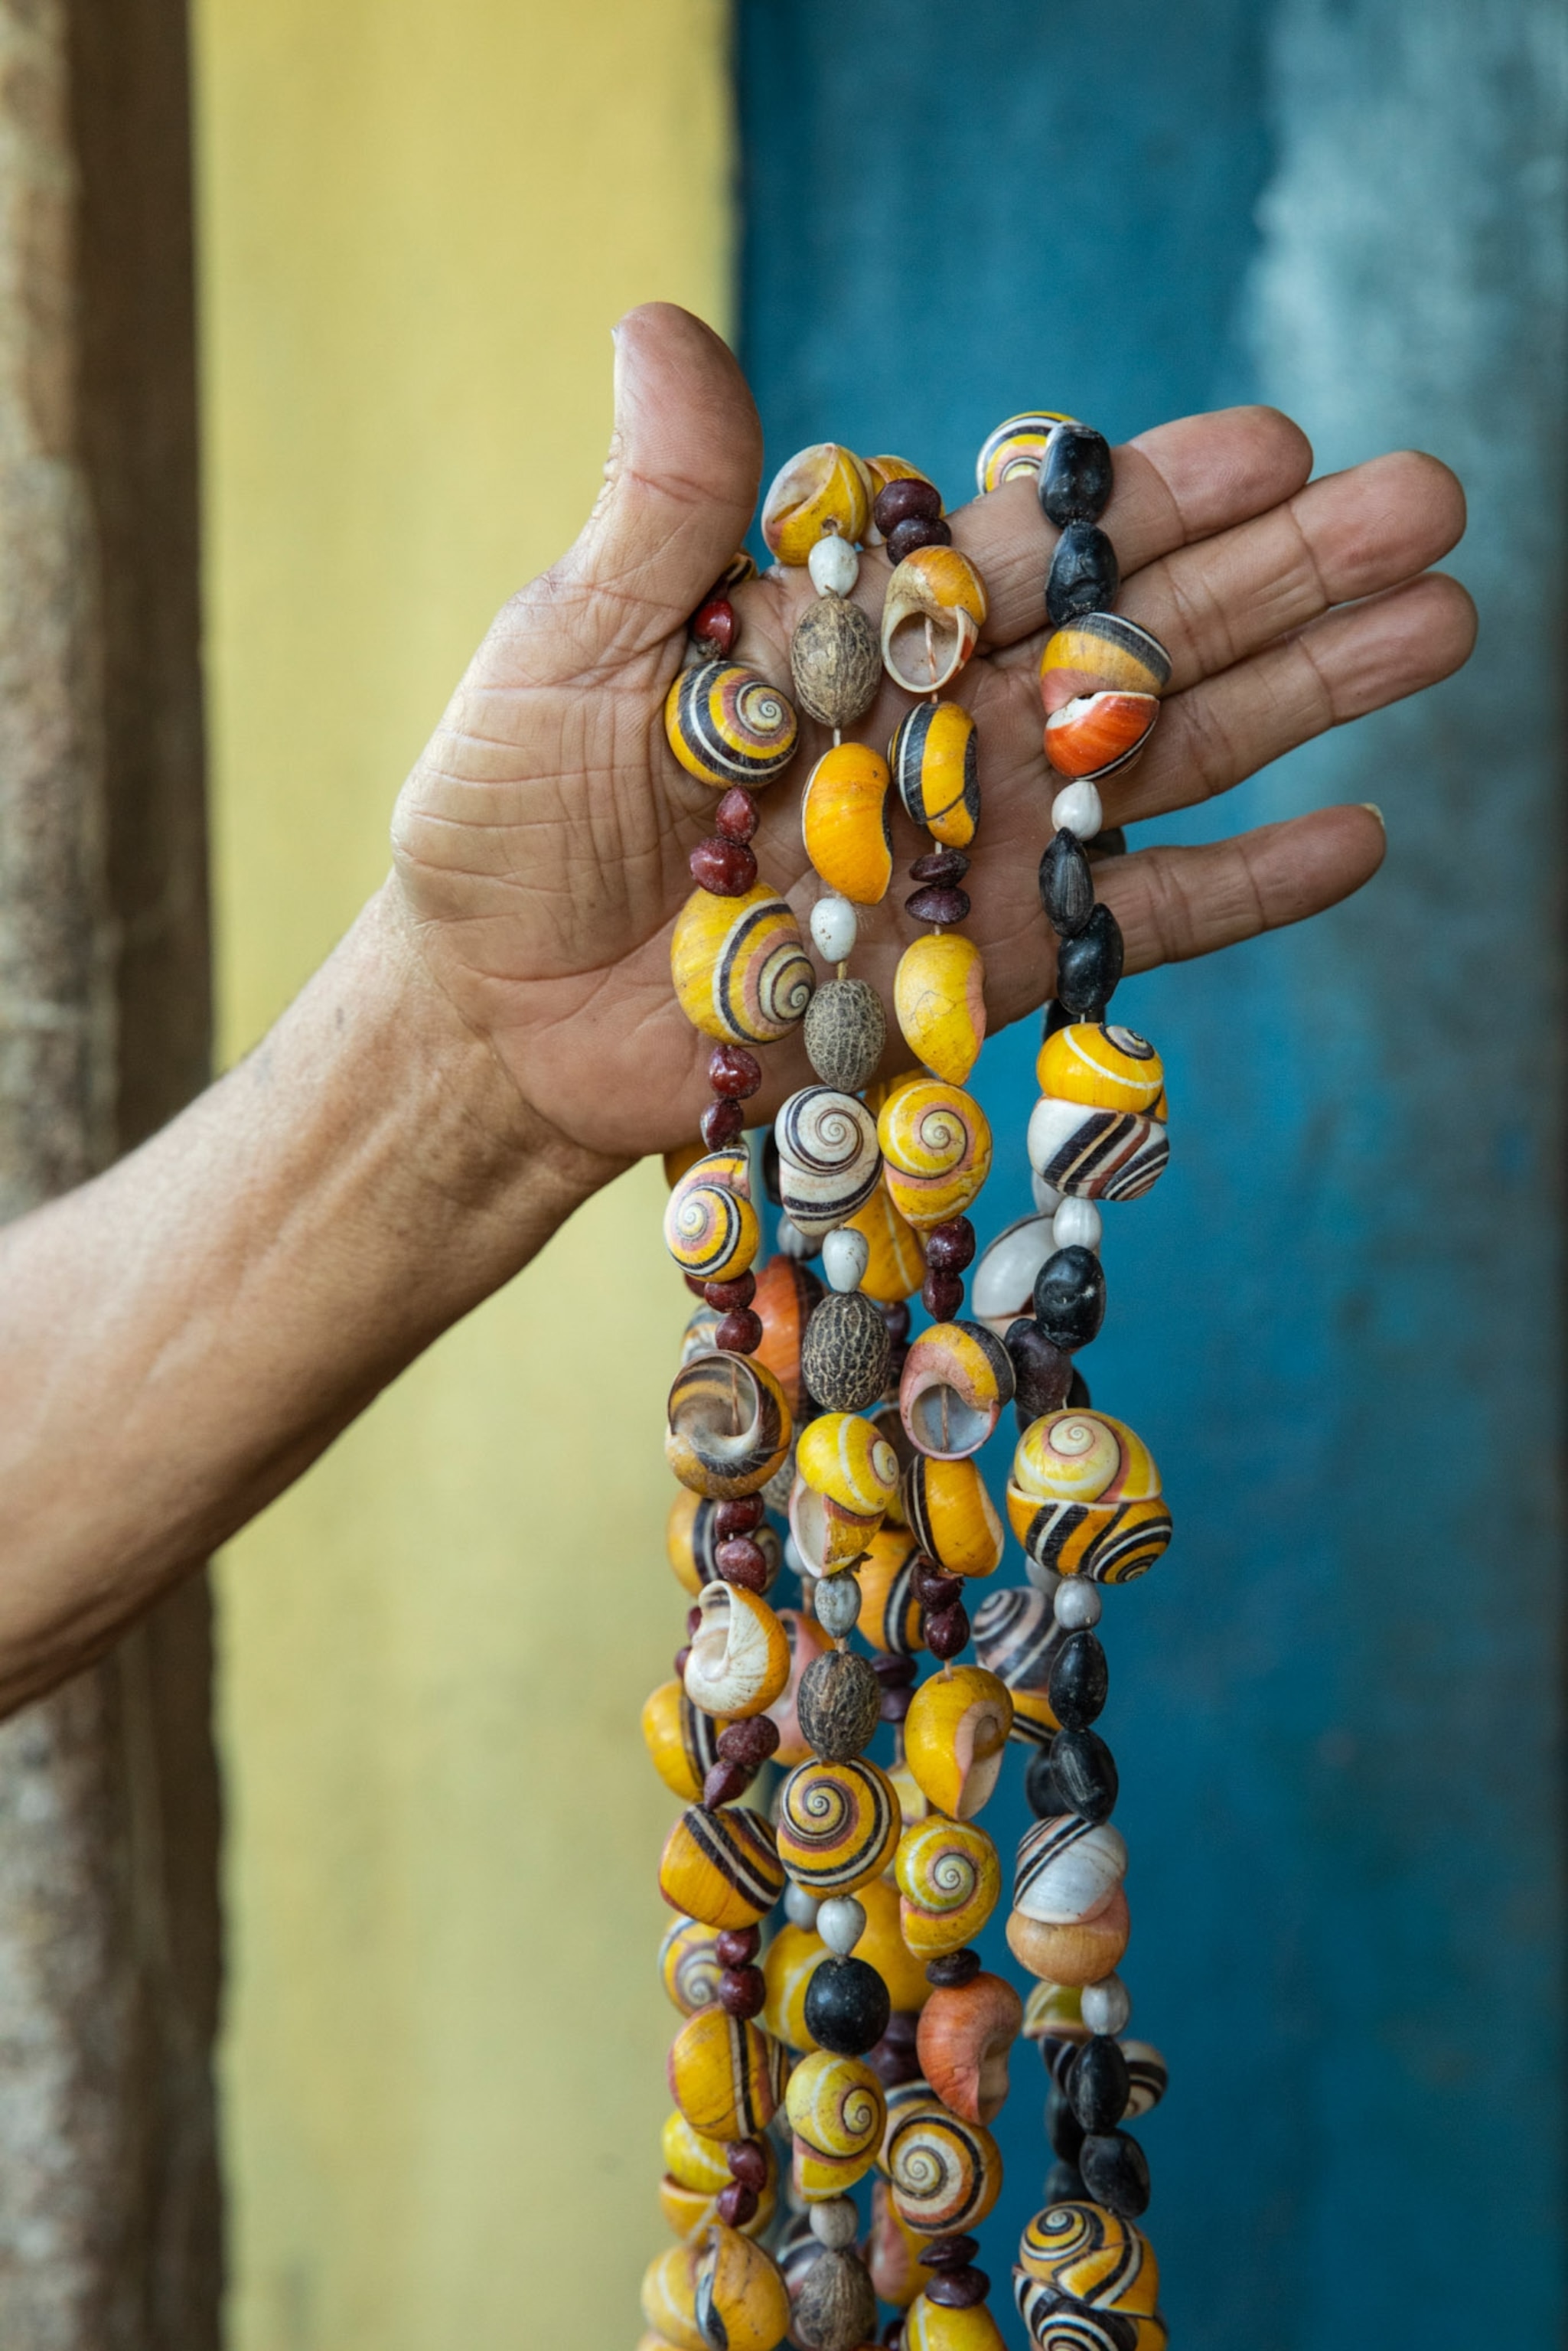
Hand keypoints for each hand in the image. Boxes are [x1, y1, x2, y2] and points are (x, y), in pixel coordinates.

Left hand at [390, 302, 1472, 1165]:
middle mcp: (939, 724)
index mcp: (855, 624)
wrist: (494, 1017)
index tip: (1277, 441)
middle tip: (1425, 506)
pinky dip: (1238, 892)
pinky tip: (1354, 838)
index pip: (1028, 545)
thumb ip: (661, 510)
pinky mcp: (974, 970)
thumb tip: (661, 319)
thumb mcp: (568, 645)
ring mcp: (970, 848)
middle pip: (1134, 635)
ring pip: (1164, 759)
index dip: (1150, 498)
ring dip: (1304, 695)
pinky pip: (1127, 927)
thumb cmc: (505, 821)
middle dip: (1282, 571)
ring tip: (1438, 627)